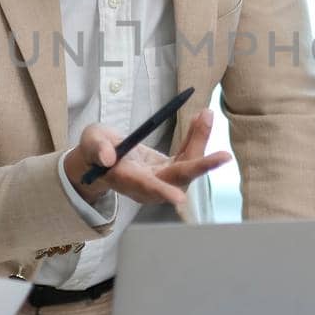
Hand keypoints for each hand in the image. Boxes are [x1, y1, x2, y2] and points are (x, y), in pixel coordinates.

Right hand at [65, 109, 230, 206]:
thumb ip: (97, 147)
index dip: (162, 192)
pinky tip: (201, 119)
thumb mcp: (90, 141)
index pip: (147, 187)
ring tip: (205, 115)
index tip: (178, 199)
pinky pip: (187, 155)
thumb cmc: (95, 150)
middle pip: (178, 178)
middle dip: (201, 167)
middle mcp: (148, 184)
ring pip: (187, 165)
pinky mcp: (169, 169)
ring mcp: (161, 178)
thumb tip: (107, 157)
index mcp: (127, 179)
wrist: (102, 159)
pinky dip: (195, 137)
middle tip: (224, 156)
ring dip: (200, 141)